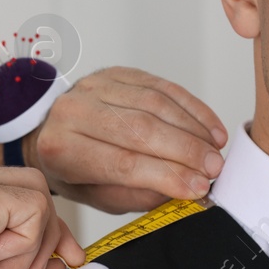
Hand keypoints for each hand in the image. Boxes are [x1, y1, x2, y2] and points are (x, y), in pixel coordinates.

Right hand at [0, 166, 83, 268]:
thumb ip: (17, 262)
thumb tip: (59, 260)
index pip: (13, 194)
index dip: (42, 229)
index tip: (56, 262)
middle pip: (32, 187)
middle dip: (51, 233)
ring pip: (37, 201)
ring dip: (28, 251)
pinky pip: (33, 214)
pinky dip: (22, 253)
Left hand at [12, 66, 227, 212]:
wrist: (52, 131)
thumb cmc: (74, 169)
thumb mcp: (97, 195)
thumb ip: (138, 195)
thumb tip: (185, 190)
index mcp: (62, 149)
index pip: (123, 163)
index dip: (166, 175)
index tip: (199, 187)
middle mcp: (74, 112)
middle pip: (141, 129)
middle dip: (185, 151)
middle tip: (214, 168)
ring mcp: (95, 86)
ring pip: (155, 104)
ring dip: (193, 129)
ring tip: (215, 151)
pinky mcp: (118, 73)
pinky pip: (163, 86)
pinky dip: (192, 108)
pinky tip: (210, 128)